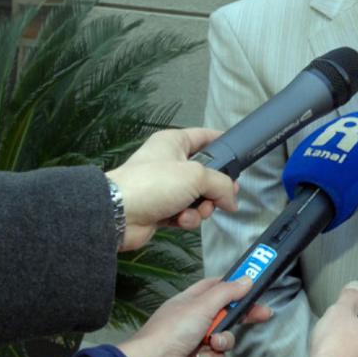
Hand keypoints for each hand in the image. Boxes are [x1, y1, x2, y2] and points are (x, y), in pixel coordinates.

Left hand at [106, 127, 238, 250]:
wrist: (119, 213)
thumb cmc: (151, 183)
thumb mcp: (196, 176)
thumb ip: (222, 185)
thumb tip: (232, 200)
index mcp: (174, 142)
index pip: (205, 137)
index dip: (222, 144)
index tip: (238, 154)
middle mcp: (169, 162)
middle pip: (206, 174)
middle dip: (215, 190)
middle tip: (222, 197)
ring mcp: (165, 187)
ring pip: (198, 197)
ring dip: (202, 208)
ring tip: (196, 210)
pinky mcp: (161, 209)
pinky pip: (185, 214)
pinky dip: (187, 219)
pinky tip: (181, 220)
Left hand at [116, 277, 270, 356]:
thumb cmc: (169, 332)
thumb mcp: (202, 305)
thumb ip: (227, 292)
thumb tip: (245, 280)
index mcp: (192, 301)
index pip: (219, 288)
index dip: (237, 287)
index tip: (255, 287)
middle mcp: (194, 320)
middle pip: (227, 314)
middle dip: (242, 316)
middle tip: (261, 314)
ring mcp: (196, 342)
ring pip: (225, 339)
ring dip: (222, 342)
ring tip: (212, 344)